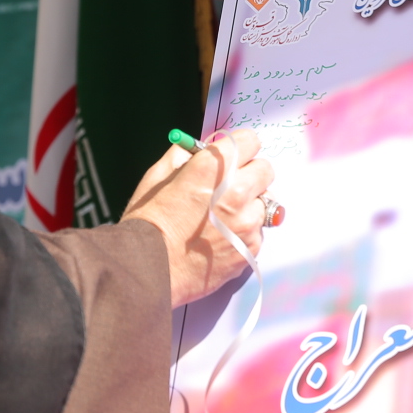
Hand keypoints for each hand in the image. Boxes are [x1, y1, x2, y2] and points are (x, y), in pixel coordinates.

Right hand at [121, 129, 274, 308]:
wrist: (148, 271)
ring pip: (265, 203)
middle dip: (250, 173)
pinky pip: (258, 231)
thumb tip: (202, 148)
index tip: (234, 156)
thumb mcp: (157, 177)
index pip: (250, 141)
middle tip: (231, 185)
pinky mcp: (251, 248)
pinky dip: (245, 232)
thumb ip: (184, 156)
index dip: (240, 148)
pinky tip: (221, 238)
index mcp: (212, 169)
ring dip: (249, 205)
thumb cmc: (147, 224)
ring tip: (222, 218)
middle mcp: (235, 192)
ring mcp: (247, 223)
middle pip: (265, 170)